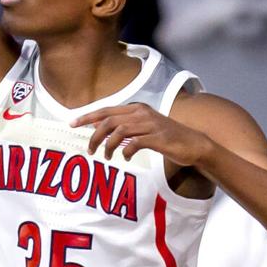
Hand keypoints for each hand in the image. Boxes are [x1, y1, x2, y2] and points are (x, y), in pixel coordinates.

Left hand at [72, 103, 212, 165]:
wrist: (194, 144)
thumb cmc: (166, 137)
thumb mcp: (143, 127)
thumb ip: (123, 125)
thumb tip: (98, 127)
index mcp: (136, 108)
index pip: (106, 109)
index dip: (88, 116)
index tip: (72, 124)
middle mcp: (141, 113)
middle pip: (109, 120)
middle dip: (94, 135)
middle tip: (89, 150)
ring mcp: (150, 124)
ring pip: (119, 131)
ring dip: (108, 145)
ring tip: (105, 156)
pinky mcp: (158, 137)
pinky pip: (134, 143)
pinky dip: (126, 151)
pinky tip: (125, 158)